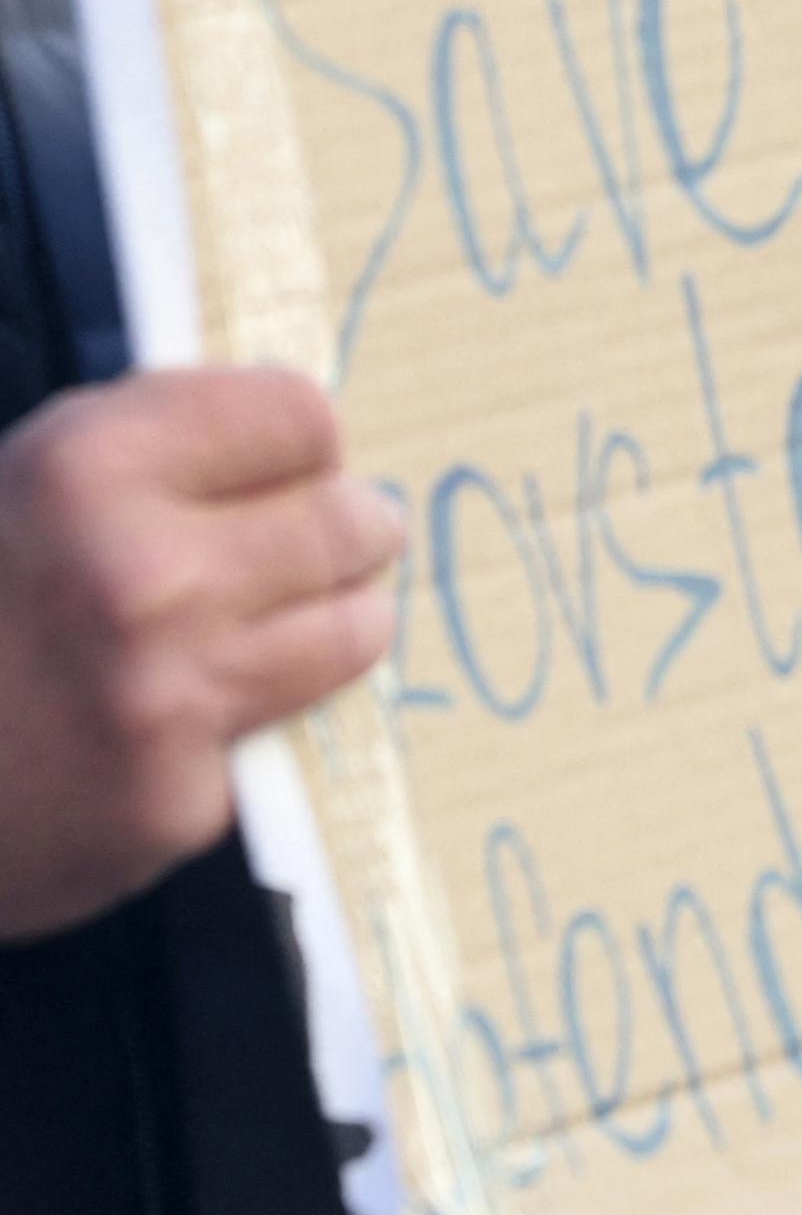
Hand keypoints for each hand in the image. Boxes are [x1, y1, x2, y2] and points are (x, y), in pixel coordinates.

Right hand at [0, 368, 400, 942]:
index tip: (288, 462)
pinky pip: (278, 733)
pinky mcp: (179, 798)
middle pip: (350, 521)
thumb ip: (136, 459)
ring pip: (354, 629)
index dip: (296, 442)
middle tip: (325, 540)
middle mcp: (143, 573)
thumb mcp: (8, 495)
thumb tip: (282, 435)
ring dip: (338, 619)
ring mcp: (168, 693)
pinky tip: (185, 718)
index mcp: (85, 467)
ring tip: (294, 618)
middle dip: (343, 529)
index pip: (297, 416)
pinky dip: (251, 723)